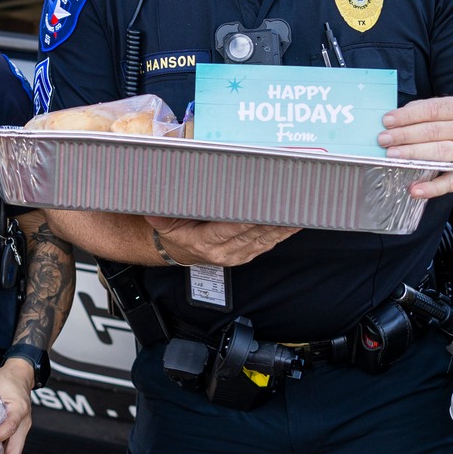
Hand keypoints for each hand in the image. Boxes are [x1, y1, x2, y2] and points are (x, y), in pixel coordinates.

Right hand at [144, 217, 299, 267]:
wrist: (180, 252)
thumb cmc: (176, 234)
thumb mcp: (164, 223)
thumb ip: (161, 213)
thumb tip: (153, 204)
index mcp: (204, 243)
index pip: (229, 229)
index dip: (248, 219)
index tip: (262, 207)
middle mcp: (223, 252)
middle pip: (253, 232)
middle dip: (272, 216)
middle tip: (288, 199)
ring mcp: (238, 255)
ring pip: (265, 239)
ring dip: (283, 225)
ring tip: (299, 208)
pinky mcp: (247, 254)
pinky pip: (269, 243)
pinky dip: (283, 232)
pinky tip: (296, 222)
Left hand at [378, 97, 452, 198]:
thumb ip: (427, 113)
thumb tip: (396, 118)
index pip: (433, 109)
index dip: (408, 115)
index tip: (387, 121)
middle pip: (433, 131)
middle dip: (405, 135)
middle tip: (383, 140)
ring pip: (440, 152)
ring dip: (414, 154)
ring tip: (392, 156)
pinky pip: (448, 183)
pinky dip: (430, 188)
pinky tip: (413, 189)